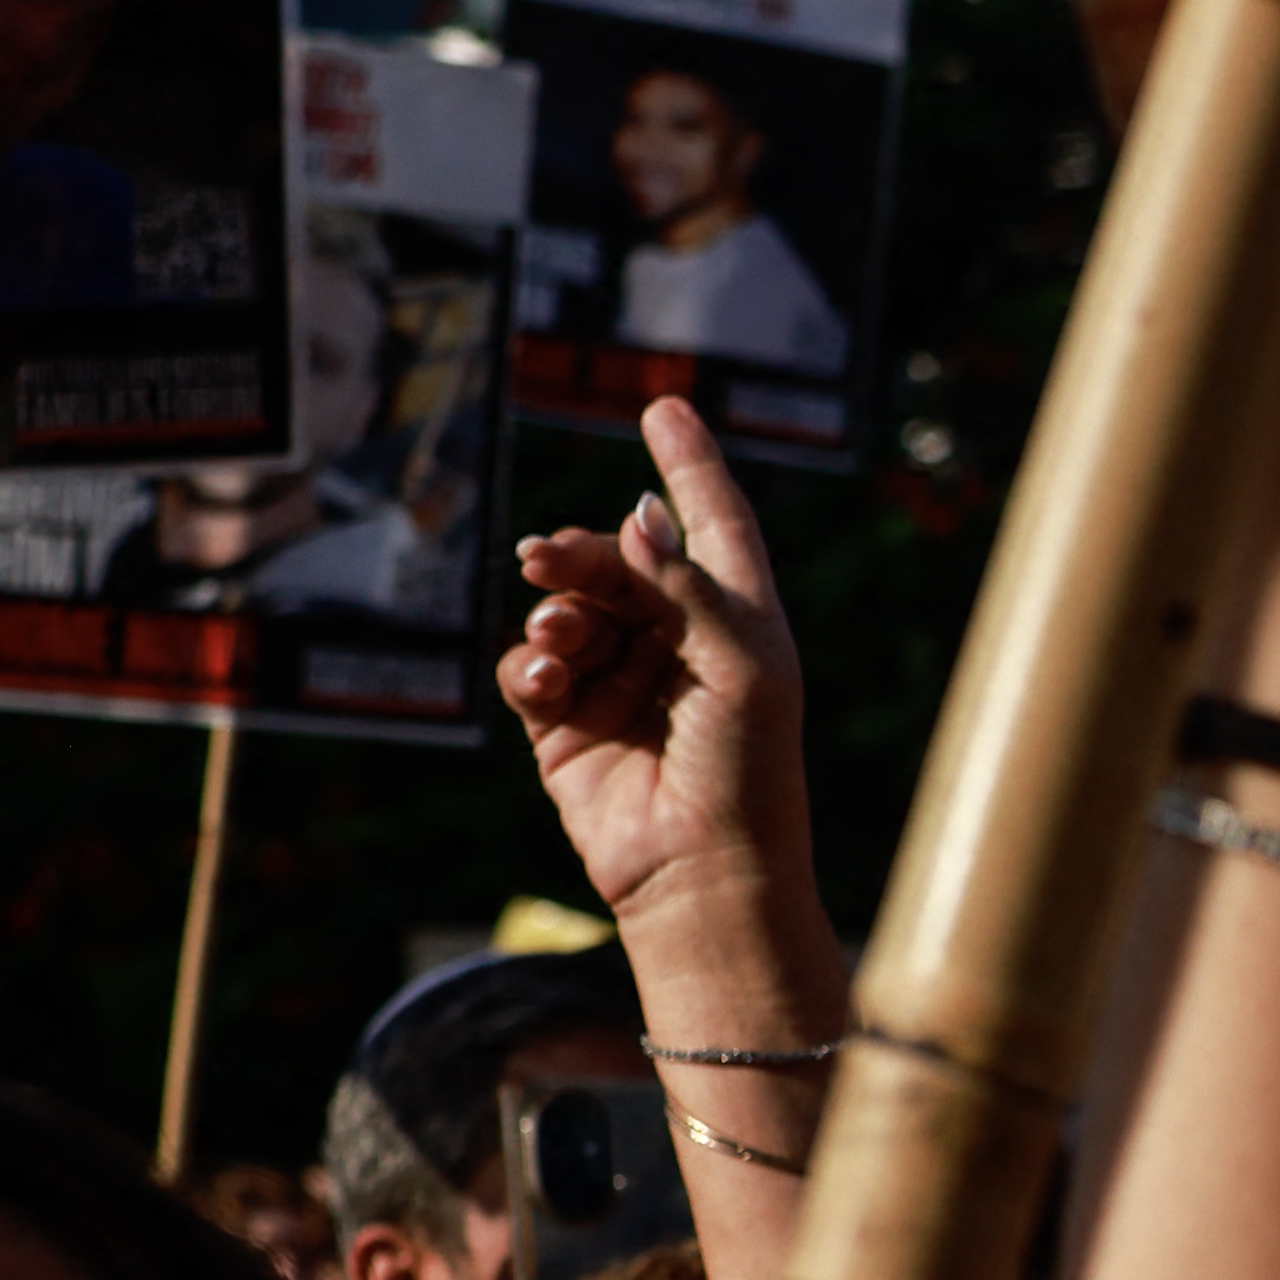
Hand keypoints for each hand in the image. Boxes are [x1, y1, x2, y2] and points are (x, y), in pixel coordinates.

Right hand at [500, 394, 817, 962]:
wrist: (703, 873)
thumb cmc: (748, 770)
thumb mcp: (741, 665)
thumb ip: (690, 585)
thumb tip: (640, 513)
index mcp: (740, 622)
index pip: (713, 523)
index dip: (690, 465)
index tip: (665, 406)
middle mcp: (680, 645)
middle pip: (617, 566)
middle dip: (579, 557)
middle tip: (544, 559)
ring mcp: (620, 683)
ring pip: (568, 612)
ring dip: (555, 613)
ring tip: (558, 638)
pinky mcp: (568, 726)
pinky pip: (533, 668)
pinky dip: (531, 663)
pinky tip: (544, 678)